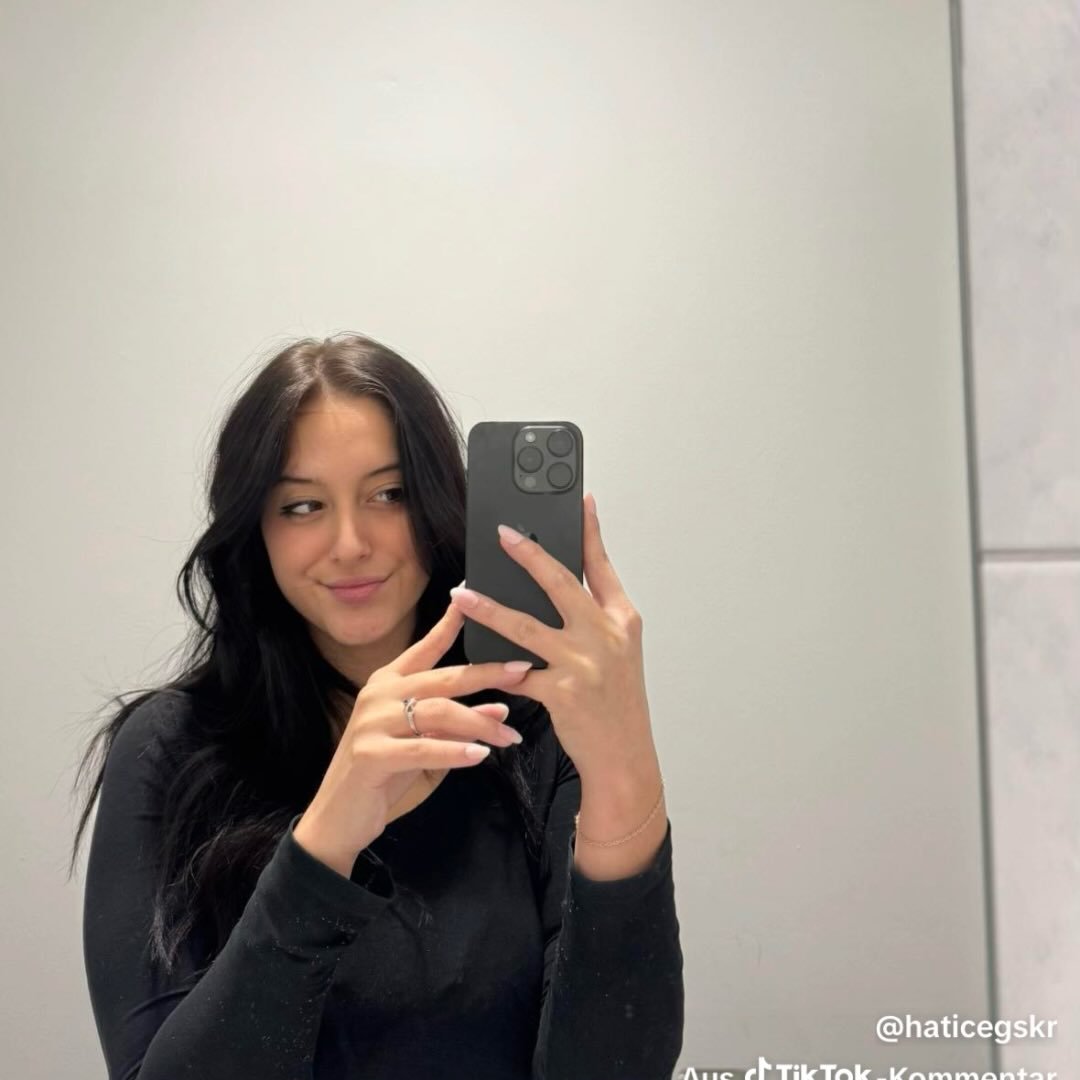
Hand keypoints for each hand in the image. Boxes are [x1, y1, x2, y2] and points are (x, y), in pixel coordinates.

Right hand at [293, 600, 530, 875]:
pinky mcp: (370, 754)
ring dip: (479, 724)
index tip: (475, 598)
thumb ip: (458, 725)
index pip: (426, 646)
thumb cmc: (385, 776)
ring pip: (437, 711)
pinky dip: (455, 752)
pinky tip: (479, 756)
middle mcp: (379, 694)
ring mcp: (372, 722)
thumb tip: (501, 709)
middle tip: (523, 670)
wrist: (339, 818)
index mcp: (389, 683)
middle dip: (486, 673)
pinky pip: (422, 748)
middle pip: (442, 677)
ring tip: (509, 736)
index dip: (451, 623)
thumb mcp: (428, 745)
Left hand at [450, 492, 653, 780]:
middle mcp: (606, 636)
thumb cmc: (619, 704)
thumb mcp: (619, 653)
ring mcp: (584, 663)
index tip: (580, 501)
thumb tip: (562, 586)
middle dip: (528, 554)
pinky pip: (516, 672)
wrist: (625, 758)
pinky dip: (493, 667)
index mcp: (623, 620)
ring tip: (461, 594)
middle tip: (502, 533)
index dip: (590, 531)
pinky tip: (472, 660)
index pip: (602, 566)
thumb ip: (594, 618)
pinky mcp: (561, 691)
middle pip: (560, 583)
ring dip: (488, 608)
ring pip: (525, 625)